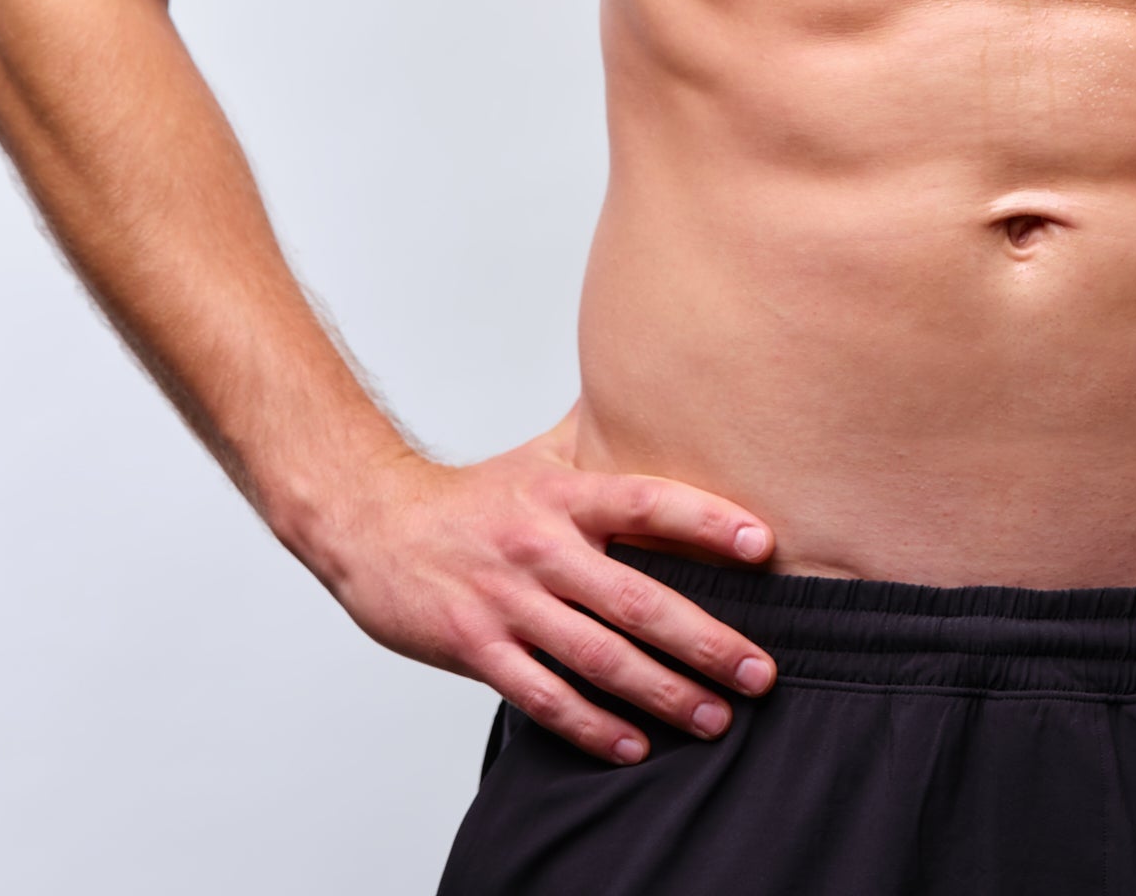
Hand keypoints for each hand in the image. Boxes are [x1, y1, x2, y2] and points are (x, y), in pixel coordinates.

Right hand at [303, 415, 778, 764]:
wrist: (374, 526)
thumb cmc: (474, 496)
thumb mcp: (540, 454)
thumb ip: (602, 434)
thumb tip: (666, 388)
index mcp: (563, 495)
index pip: (646, 501)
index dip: (705, 520)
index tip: (761, 546)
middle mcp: (541, 547)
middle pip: (636, 599)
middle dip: (705, 641)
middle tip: (761, 672)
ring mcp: (507, 602)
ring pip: (598, 657)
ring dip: (662, 694)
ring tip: (715, 718)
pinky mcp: (476, 647)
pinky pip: (543, 696)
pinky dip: (591, 726)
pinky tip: (634, 746)